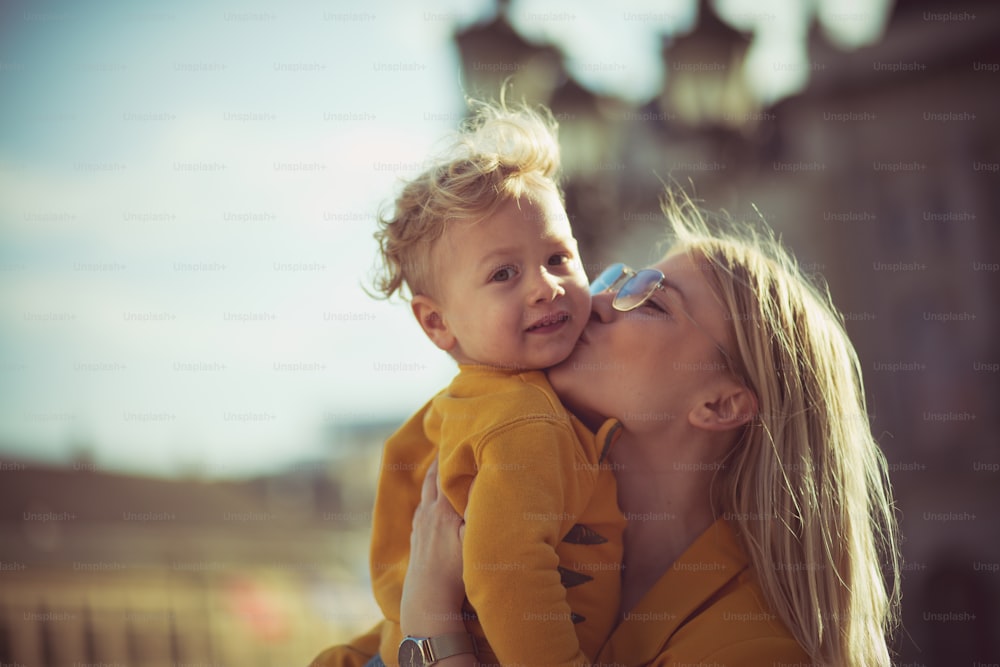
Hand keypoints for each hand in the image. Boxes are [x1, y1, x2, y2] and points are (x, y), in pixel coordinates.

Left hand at [399, 458, 467, 636]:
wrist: (427, 600)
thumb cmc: (455, 571)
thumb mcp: (472, 539)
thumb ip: (475, 507)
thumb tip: (479, 478)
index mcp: (442, 509)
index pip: (446, 473)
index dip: (452, 453)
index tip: (458, 433)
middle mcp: (428, 513)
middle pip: (432, 478)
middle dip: (439, 460)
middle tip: (446, 441)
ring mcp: (420, 527)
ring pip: (425, 494)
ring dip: (431, 477)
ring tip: (438, 464)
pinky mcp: (416, 540)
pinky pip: (421, 510)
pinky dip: (427, 498)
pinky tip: (429, 501)